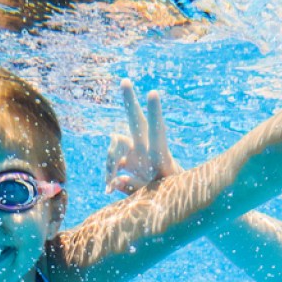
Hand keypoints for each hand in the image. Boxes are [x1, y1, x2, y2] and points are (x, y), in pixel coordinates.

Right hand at [104, 78, 179, 194]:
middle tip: (125, 81)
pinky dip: (109, 176)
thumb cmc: (170, 196)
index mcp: (160, 155)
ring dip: (109, 161)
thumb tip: (117, 180)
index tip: (153, 92)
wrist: (172, 200)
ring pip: (116, 144)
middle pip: (136, 121)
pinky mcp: (127, 162)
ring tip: (109, 184)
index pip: (157, 131)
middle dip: (130, 102)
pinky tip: (109, 190)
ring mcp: (135, 154)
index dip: (154, 113)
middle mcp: (147, 149)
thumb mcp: (157, 195)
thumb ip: (138, 188)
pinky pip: (113, 163)